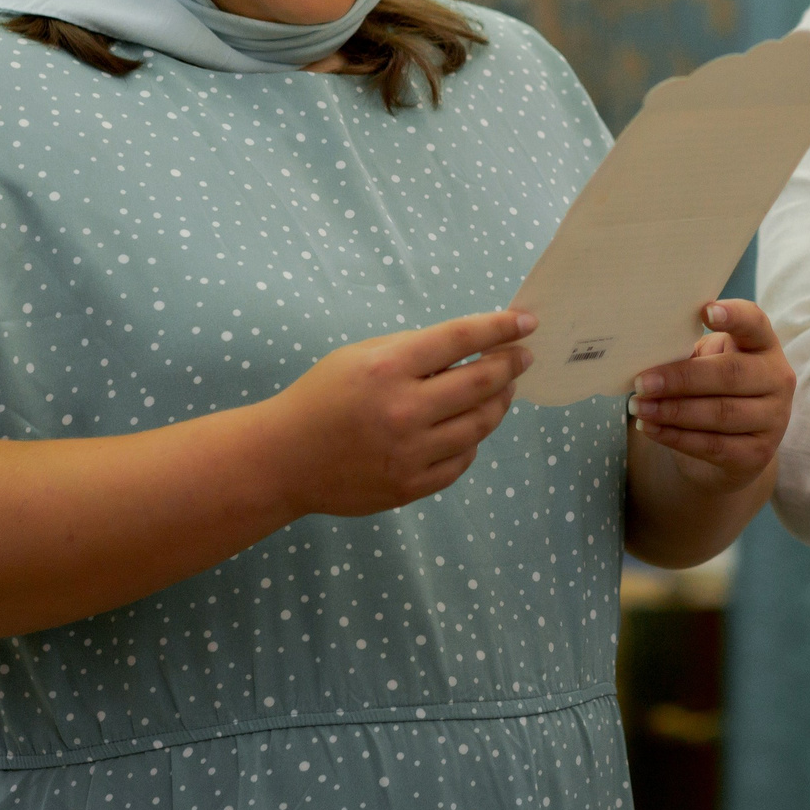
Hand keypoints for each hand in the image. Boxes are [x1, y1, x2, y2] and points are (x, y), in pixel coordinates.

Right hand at [268, 310, 534, 517]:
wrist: (283, 459)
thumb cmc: (321, 397)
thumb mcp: (360, 356)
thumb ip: (413, 350)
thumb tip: (469, 348)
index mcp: (388, 368)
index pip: (460, 339)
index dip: (500, 328)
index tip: (526, 323)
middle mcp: (404, 410)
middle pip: (481, 383)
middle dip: (510, 366)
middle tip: (522, 358)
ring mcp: (409, 453)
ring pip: (480, 425)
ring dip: (499, 403)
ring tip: (503, 390)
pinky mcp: (410, 486)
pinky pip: (461, 461)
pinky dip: (473, 441)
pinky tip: (471, 428)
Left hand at [627, 300, 795, 493]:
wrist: (733, 445)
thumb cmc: (713, 388)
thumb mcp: (707, 362)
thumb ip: (689, 353)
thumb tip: (646, 353)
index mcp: (763, 344)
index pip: (754, 323)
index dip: (733, 316)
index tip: (705, 310)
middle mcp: (777, 379)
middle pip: (730, 375)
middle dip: (681, 378)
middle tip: (642, 382)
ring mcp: (774, 419)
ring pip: (720, 413)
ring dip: (673, 411)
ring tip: (639, 407)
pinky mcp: (759, 454)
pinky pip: (714, 445)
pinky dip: (676, 437)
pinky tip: (650, 429)